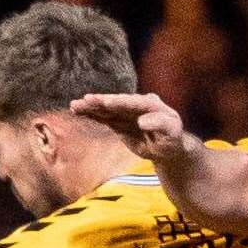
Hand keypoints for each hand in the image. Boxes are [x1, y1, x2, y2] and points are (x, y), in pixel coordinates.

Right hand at [70, 92, 197, 166]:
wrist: (167, 148)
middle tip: (86, 100)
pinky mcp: (118, 120)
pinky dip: (91, 113)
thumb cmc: (172, 140)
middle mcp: (136, 104)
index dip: (120, 102)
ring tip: (75, 105)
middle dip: (101, 101)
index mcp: (151, 104)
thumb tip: (143, 121)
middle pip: (117, 102)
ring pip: (107, 108)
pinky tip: (78, 110)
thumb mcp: (172, 133)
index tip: (106, 102)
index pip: (134, 102)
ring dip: (91, 106)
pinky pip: (103, 116)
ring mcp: (126, 112)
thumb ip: (161, 125)